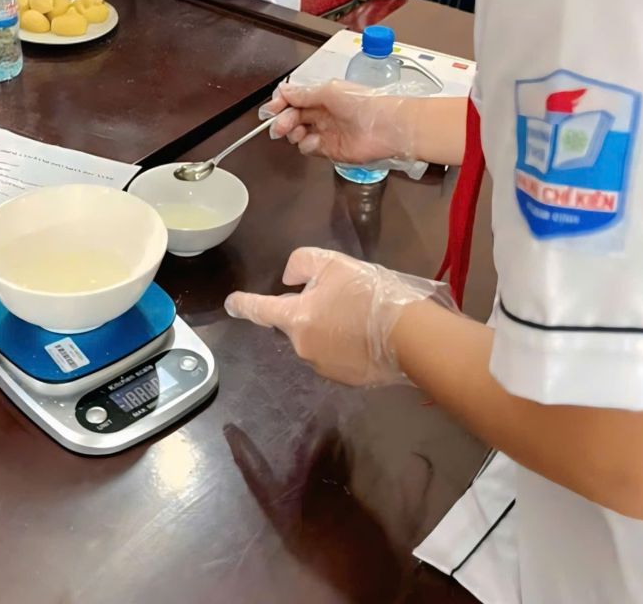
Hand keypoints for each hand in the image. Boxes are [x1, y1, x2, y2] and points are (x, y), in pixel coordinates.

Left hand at [226, 248, 453, 386]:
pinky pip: (338, 355)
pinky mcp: (348, 380)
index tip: (231, 303)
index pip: (260, 310)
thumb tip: (290, 281)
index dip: (243, 304)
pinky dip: (346, 344)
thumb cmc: (369, 294)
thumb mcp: (333, 263)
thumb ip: (302, 264)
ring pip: (318, 338)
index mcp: (296, 319)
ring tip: (361, 313)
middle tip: (341, 294)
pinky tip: (369, 333)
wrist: (411, 336)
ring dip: (330, 327)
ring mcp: (326, 368)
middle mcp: (303, 348)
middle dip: (311, 309)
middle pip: (296, 323)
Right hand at [261, 80, 416, 164]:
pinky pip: (310, 149)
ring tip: (299, 132)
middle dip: (282, 120)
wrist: (385, 126)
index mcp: (321, 96)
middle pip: (292, 117)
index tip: (269, 111)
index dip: (279, 104)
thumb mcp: (328, 91)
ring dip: (293, 133)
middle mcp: (323, 114)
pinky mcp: (331, 150)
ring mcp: (326, 132)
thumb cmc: (361, 102)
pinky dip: (308, 145)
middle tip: (278, 126)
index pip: (293, 99)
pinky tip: (315, 141)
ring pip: (298, 134)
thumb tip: (282, 90)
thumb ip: (303, 94)